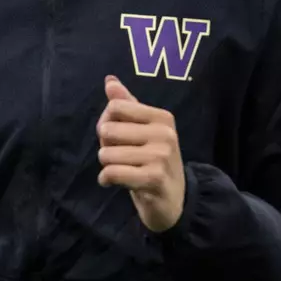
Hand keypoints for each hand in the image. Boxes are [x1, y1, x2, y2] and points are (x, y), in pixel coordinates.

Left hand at [96, 76, 184, 232]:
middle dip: (106, 146)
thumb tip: (110, 80)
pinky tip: (115, 182)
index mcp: (162, 117)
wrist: (175, 200)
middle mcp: (164, 133)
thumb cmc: (153, 162)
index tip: (117, 138)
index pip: (115, 107)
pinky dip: (106, 179)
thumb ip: (126, 105)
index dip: (107, 123)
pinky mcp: (153, 178)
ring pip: (106, 154)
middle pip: (107, 130)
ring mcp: (160, 156)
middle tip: (122, 157)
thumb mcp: (143, 131)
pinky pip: (112, 173)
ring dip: (107, 165)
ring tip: (123, 170)